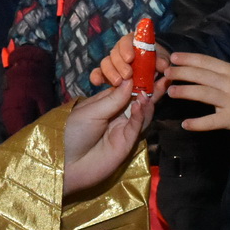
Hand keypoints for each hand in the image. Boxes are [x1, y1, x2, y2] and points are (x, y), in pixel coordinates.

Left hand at [62, 78, 154, 197]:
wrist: (66, 164)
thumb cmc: (72, 133)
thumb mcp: (90, 111)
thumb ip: (113, 98)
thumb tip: (130, 80)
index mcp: (106, 103)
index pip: (126, 88)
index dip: (137, 78)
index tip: (149, 65)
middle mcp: (118, 115)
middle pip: (138, 100)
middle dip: (150, 88)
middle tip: (163, 75)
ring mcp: (124, 129)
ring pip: (142, 113)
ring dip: (148, 101)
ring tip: (151, 89)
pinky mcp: (128, 143)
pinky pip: (136, 127)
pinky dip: (140, 115)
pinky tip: (140, 104)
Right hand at [91, 31, 169, 87]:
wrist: (153, 71)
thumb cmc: (156, 62)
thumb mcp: (161, 60)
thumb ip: (162, 62)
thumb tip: (163, 65)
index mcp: (132, 42)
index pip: (126, 41)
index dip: (126, 48)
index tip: (130, 58)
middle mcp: (120, 50)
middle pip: (114, 53)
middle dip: (120, 64)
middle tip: (128, 75)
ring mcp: (112, 62)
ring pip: (105, 63)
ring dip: (110, 72)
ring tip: (118, 82)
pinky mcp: (106, 74)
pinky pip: (98, 73)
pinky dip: (96, 76)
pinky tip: (97, 82)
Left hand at [166, 53, 229, 135]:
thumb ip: (222, 75)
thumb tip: (199, 72)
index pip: (207, 61)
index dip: (189, 58)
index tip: (174, 56)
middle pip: (201, 75)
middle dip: (182, 72)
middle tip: (166, 72)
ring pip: (204, 93)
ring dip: (185, 92)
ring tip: (171, 91)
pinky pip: (211, 121)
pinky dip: (198, 123)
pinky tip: (186, 124)